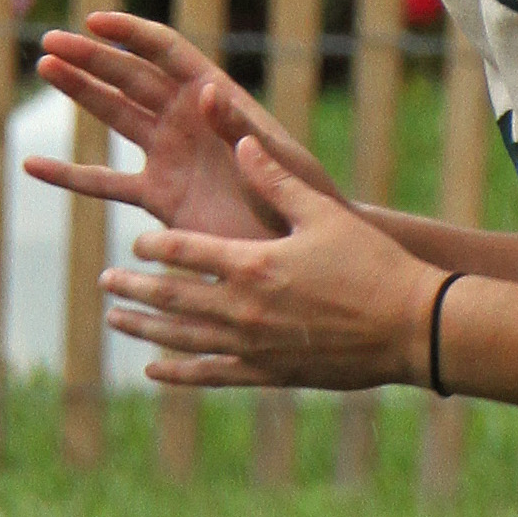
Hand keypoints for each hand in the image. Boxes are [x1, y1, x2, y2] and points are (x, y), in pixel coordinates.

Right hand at [22, 12, 336, 243]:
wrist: (300, 249)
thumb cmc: (301, 196)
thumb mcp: (274, 159)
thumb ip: (237, 125)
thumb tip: (207, 90)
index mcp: (217, 98)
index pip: (167, 54)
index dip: (131, 34)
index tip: (93, 21)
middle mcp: (187, 120)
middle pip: (131, 78)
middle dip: (92, 58)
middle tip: (49, 43)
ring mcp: (169, 156)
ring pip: (114, 116)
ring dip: (80, 92)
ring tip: (45, 66)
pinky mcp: (159, 198)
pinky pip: (105, 183)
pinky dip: (70, 176)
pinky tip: (33, 167)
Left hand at [101, 131, 442, 392]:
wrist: (411, 327)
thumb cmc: (372, 264)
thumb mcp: (323, 212)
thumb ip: (276, 178)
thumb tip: (239, 141)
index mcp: (252, 263)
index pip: (184, 252)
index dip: (155, 245)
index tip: (138, 241)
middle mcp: (242, 308)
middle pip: (170, 298)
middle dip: (134, 287)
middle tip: (106, 281)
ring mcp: (253, 346)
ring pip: (182, 339)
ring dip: (144, 329)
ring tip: (116, 320)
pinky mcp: (270, 373)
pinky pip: (212, 375)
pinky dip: (179, 373)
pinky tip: (155, 371)